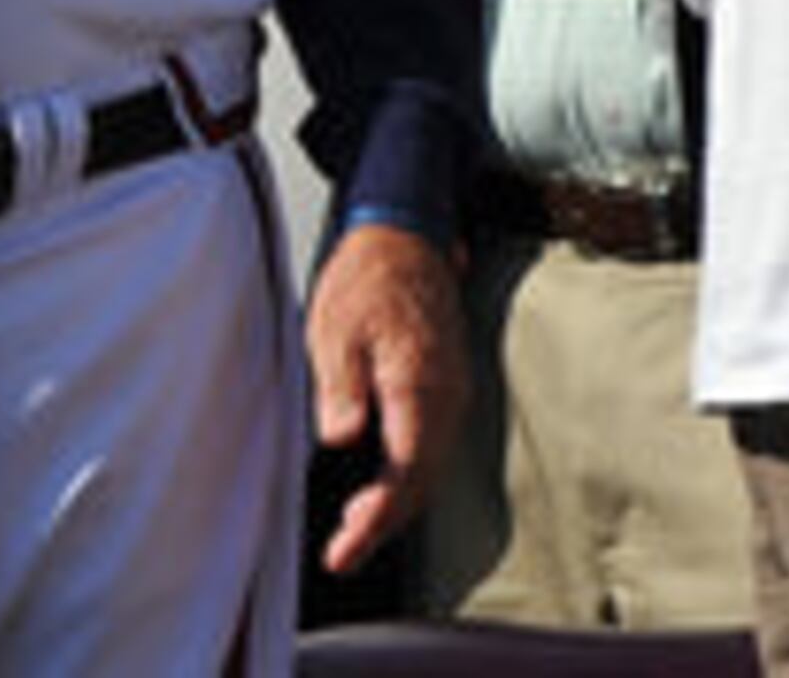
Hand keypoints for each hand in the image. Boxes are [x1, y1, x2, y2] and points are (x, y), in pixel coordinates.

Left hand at [305, 218, 466, 578]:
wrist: (407, 233)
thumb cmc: (368, 275)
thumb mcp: (335, 326)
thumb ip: (341, 384)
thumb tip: (340, 437)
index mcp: (417, 383)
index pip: (403, 473)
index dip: (375, 520)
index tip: (344, 550)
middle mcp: (446, 395)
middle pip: (423, 482)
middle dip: (385, 525)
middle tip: (343, 553)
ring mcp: (453, 391)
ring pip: (432, 468)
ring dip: (398, 505)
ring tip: (356, 532)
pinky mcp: (449, 387)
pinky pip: (434, 446)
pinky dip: (410, 477)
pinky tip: (381, 486)